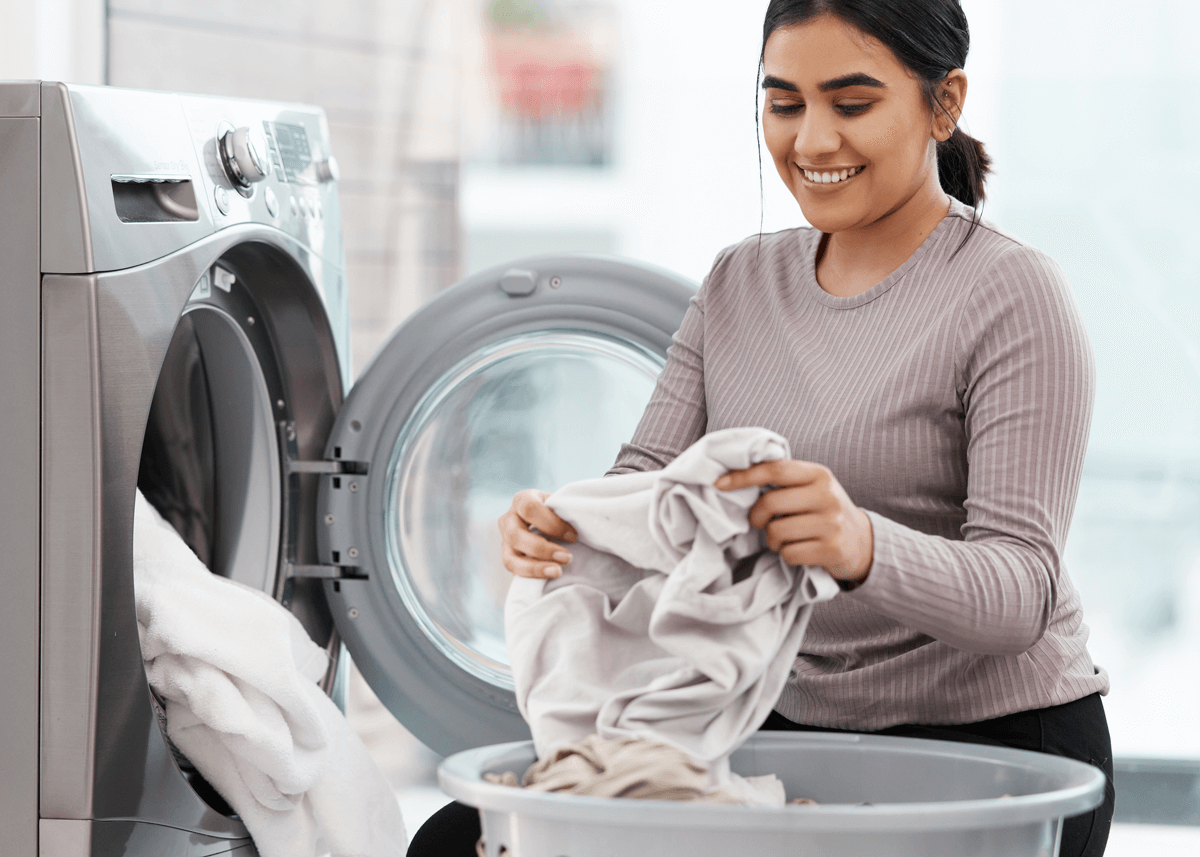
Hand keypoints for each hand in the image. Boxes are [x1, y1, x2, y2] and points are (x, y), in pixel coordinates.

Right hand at [498, 489, 577, 578]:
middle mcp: (508, 519)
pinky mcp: (508, 557)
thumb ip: (566, 511)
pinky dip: (532, 574)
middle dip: (543, 549)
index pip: (530, 509)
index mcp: (522, 500)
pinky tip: (549, 574)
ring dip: (535, 567)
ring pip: (510, 558)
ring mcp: (505, 540)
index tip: (573, 536)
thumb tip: (579, 524)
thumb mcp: (560, 505)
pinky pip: (513, 569)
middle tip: (567, 557)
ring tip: (557, 571)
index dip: (552, 524)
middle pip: (516, 535)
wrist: (548, 522)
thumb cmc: (557, 511)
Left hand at [715, 460, 872, 583]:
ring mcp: (831, 524)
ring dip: (772, 540)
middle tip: (759, 522)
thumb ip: (784, 481)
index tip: (719, 484)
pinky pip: (789, 554)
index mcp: (819, 475)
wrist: (862, 542)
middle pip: (771, 503)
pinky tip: (799, 550)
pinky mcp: (832, 550)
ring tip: (784, 538)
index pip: (775, 469)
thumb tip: (736, 478)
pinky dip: (787, 555)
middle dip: (756, 517)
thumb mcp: (812, 487)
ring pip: (777, 532)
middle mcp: (827, 496)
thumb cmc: (824, 511)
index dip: (744, 476)